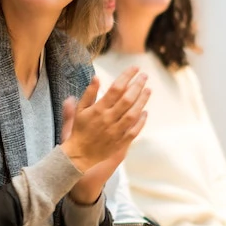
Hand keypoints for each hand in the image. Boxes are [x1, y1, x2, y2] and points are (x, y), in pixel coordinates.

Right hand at [61, 69, 148, 201]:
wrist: (79, 156)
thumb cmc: (78, 131)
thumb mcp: (79, 111)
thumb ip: (88, 94)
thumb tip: (96, 77)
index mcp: (98, 109)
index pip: (116, 88)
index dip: (126, 77)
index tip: (134, 68)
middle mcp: (109, 119)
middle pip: (128, 99)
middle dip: (138, 85)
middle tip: (144, 76)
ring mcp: (117, 131)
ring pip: (134, 113)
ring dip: (142, 100)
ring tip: (148, 90)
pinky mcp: (121, 141)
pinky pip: (135, 130)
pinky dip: (141, 120)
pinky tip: (145, 112)